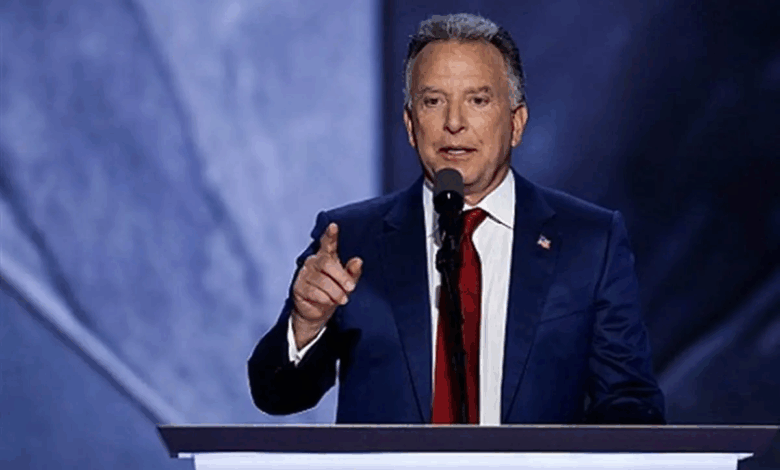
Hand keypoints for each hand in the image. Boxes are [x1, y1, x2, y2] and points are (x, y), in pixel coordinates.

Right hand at [291, 222, 361, 347]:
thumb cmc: (333, 291)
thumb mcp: (346, 282)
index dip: (330, 235)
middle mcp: (313, 261)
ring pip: (321, 280)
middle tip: (351, 288)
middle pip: (326, 264)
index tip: (334, 226)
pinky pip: (313, 292)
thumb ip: (352, 272)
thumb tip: (358, 261)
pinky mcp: (298, 287)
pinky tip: (328, 302)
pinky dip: (324, 299)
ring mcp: (303, 274)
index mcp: (326, 256)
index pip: (328, 243)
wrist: (317, 312)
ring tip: (342, 299)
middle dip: (341, 277)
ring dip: (335, 292)